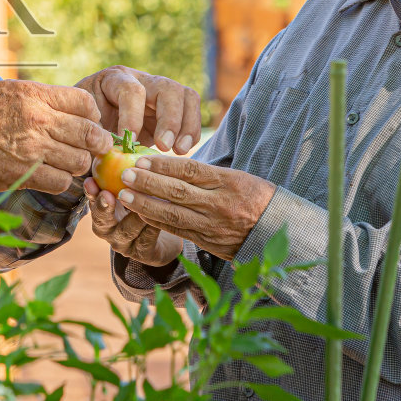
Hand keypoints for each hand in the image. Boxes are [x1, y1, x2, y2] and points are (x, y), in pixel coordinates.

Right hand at [0, 80, 112, 194]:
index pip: (85, 103)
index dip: (94, 115)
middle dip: (98, 142)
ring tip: (69, 161)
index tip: (91, 123)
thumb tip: (75, 107)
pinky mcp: (26, 175)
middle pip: (90, 134)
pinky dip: (62, 180)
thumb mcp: (10, 90)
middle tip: (97, 146)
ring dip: (79, 163)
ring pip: (80, 161)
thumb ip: (43, 96)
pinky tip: (53, 174)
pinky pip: (62, 182)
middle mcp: (38, 121)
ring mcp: (33, 150)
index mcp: (35, 96)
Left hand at [75, 66, 200, 152]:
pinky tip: (182, 150)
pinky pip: (192, 111)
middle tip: (164, 146)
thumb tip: (112, 150)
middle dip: (169, 119)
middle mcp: (141, 80)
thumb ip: (93, 137)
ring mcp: (159, 92)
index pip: (130, 90)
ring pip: (185, 96)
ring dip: (187, 125)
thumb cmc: (83, 125)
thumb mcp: (82, 127)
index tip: (128, 141)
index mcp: (113, 80)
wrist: (89, 123)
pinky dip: (192, 131)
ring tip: (179, 150)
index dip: (132, 116)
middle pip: (166, 87)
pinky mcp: (173, 108)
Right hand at [87, 178, 182, 267]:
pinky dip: (155, 223)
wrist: (163, 237)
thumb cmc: (145, 203)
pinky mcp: (142, 254)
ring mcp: (123, 244)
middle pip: (101, 220)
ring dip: (136, 213)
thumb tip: (118, 140)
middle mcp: (107, 230)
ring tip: (146, 199)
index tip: (91, 182)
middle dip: (104, 207)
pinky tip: (164, 212)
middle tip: (108, 195)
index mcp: (101, 211)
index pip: (92, 200)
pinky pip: (148, 238)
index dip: (91, 193)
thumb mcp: (132, 188)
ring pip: (127, 229)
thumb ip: (123, 171)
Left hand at [113, 155, 275, 259]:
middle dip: (148, 183)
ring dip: (146, 205)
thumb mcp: (239, 178)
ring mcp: (213, 225)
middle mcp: (221, 204)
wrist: (276, 232)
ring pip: (174, 214)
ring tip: (124, 195)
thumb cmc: (257, 198)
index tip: (142, 159)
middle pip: (178, 191)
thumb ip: (208, 174)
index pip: (190, 170)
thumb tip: (171, 165)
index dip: (164, 165)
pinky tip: (141, 213)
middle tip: (125, 175)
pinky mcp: (208, 241)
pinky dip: (158, 221)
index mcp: (230, 182)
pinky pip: (178, 230)